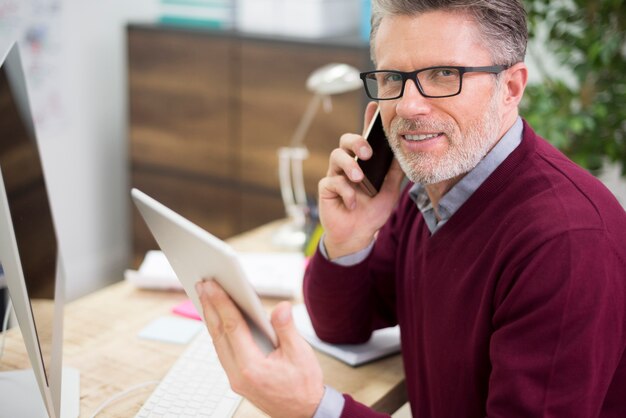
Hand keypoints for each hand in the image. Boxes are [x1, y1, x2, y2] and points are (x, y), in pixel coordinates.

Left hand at [195, 279, 323, 417]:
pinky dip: (219, 332)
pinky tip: (218, 319)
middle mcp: (238, 375)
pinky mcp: (237, 379)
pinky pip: (223, 351)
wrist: (305, 414)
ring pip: (217, 343)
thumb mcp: (301, 354)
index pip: (232, 327)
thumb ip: (287, 328)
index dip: (221, 303)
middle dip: (209, 306)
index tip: (212, 285)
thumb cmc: (304, 386)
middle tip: (203, 284)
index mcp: (252, 367)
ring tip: (206, 297)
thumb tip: (280, 306)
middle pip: (218, 334)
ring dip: (211, 318)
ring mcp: (235, 379)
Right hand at [318, 102, 404, 258]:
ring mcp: (335, 176)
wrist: (358, 236)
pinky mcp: (326, 189)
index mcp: (364, 162)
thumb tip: (405, 152)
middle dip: (356, 141)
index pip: (365, 137)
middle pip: (345, 140)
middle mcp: (348, 165)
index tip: (374, 106)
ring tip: (359, 178)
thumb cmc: (372, 212)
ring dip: (349, 165)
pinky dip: (345, 192)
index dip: (367, 120)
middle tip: (367, 153)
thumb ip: (396, 173)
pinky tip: (353, 204)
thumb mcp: (390, 191)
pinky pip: (332, 182)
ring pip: (336, 156)